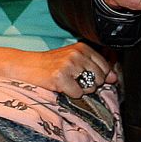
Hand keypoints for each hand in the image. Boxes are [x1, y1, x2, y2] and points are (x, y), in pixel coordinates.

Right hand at [0, 42, 118, 98]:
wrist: (26, 66)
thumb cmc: (51, 65)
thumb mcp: (74, 60)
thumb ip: (96, 67)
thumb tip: (114, 78)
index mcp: (83, 47)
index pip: (106, 68)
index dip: (97, 77)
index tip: (83, 76)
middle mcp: (78, 53)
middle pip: (100, 80)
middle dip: (88, 84)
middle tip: (72, 79)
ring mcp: (69, 64)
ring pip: (90, 88)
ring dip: (79, 90)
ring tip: (66, 82)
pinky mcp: (60, 76)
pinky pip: (77, 94)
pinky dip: (69, 94)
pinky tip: (59, 86)